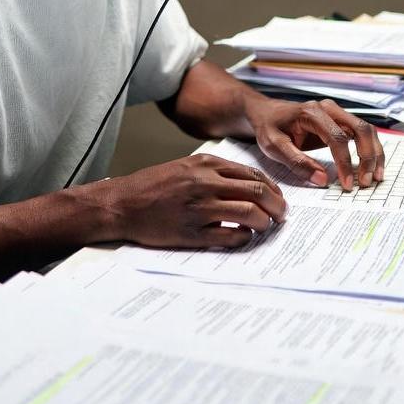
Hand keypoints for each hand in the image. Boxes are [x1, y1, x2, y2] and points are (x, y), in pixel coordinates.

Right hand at [105, 154, 286, 248]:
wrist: (122, 203)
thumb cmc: (153, 186)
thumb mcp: (185, 167)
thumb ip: (214, 173)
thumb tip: (246, 187)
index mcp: (205, 165)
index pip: (252, 175)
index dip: (271, 189)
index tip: (277, 199)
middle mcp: (205, 183)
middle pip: (256, 192)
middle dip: (276, 206)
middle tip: (281, 216)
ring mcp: (199, 208)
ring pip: (248, 214)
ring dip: (263, 223)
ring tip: (265, 228)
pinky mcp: (192, 232)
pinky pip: (229, 237)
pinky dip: (243, 238)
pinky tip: (243, 238)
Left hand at [248, 98, 384, 190]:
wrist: (267, 113)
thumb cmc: (269, 128)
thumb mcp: (274, 147)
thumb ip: (297, 162)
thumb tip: (322, 180)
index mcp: (312, 112)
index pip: (337, 138)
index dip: (345, 163)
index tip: (347, 184)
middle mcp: (329, 108)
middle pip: (360, 128)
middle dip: (368, 156)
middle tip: (367, 181)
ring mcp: (336, 112)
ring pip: (366, 129)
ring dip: (374, 152)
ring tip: (375, 176)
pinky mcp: (340, 121)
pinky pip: (361, 132)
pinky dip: (370, 149)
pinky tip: (371, 167)